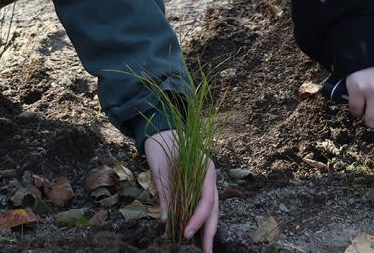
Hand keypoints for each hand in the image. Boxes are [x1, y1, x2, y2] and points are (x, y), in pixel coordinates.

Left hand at [144, 130, 218, 252]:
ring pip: (212, 209)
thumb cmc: (160, 146)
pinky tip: (197, 235)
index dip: (198, 218)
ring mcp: (206, 181)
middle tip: (205, 252)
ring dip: (208, 229)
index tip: (186, 233)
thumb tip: (165, 219)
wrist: (161, 132)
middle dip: (210, 232)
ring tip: (204, 249)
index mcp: (204, 167)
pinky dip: (201, 221)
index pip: (207, 198)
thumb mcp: (159, 168)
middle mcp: (209, 175)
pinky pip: (203, 206)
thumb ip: (164, 192)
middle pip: (214, 207)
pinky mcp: (199, 186)